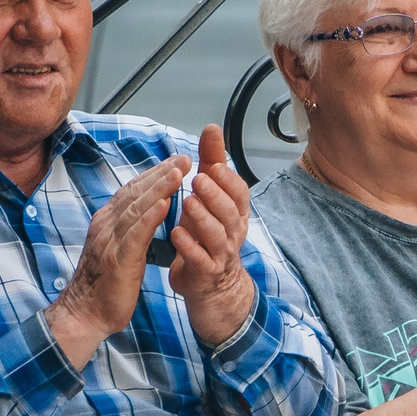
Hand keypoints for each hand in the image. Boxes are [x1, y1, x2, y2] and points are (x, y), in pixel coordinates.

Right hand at [51, 158, 183, 357]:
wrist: (85, 313)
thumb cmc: (105, 286)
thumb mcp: (119, 250)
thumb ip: (131, 231)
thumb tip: (148, 214)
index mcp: (108, 222)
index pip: (133, 191)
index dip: (155, 174)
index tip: (176, 161)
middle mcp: (106, 225)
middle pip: (136, 192)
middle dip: (161, 172)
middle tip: (184, 157)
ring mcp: (110, 240)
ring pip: (136, 207)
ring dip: (159, 187)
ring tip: (179, 170)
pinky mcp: (117, 258)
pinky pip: (136, 233)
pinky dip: (150, 216)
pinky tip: (165, 203)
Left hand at [168, 125, 259, 347]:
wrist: (211, 286)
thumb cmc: (206, 236)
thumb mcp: (210, 198)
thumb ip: (211, 164)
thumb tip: (212, 129)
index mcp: (235, 214)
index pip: (240, 193)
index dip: (228, 180)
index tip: (213, 164)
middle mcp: (232, 233)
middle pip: (230, 212)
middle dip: (216, 195)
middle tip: (200, 178)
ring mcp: (221, 255)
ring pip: (217, 235)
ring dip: (203, 218)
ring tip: (188, 202)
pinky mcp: (206, 272)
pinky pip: (200, 259)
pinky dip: (189, 246)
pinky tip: (177, 233)